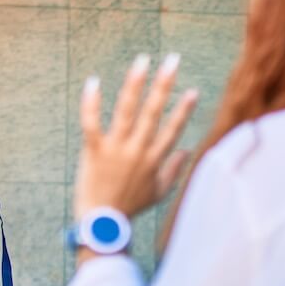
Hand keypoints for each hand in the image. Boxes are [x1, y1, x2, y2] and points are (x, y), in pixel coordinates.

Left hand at [74, 54, 198, 220]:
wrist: (102, 225)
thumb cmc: (129, 208)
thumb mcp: (158, 192)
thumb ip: (174, 170)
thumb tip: (187, 151)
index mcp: (154, 160)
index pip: (173, 129)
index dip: (184, 110)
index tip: (193, 90)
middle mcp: (138, 150)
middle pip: (154, 112)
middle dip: (164, 84)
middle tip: (172, 60)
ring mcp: (116, 150)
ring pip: (128, 111)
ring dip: (135, 84)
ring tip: (142, 61)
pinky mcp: (94, 151)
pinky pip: (92, 123)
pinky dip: (92, 103)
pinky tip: (94, 82)